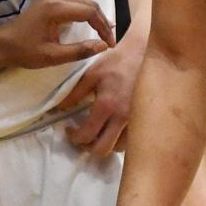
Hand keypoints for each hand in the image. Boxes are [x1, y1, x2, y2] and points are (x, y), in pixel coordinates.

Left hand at [0, 0, 113, 71]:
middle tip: (109, 40)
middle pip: (89, 3)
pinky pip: (74, 2)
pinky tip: (90, 25)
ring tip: (103, 33)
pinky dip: (85, 13)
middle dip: (102, 21)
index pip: (90, 12)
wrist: (2, 44)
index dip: (103, 27)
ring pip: (83, 1)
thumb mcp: (53, 56)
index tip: (109, 44)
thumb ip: (79, 51)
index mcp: (56, 9)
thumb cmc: (25, 51)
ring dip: (95, 16)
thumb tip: (103, 46)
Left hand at [59, 35, 143, 155]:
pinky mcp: (145, 120)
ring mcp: (136, 121)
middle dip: (88, 147)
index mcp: (107, 105)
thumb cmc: (116, 62)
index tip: (69, 130)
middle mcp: (123, 118)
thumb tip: (60, 109)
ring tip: (97, 133)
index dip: (74, 137)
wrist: (143, 55)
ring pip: (118, 148)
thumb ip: (75, 93)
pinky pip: (131, 141)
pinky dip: (119, 140)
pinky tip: (112, 130)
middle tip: (81, 136)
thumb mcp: (91, 73)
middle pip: (102, 150)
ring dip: (105, 144)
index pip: (87, 135)